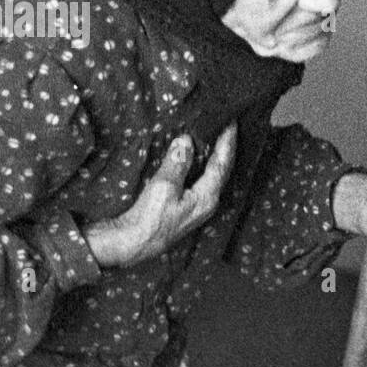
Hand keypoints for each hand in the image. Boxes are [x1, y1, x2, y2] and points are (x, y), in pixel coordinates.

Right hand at [84, 125, 236, 267]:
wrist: (134, 244)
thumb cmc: (150, 219)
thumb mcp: (164, 187)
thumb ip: (177, 163)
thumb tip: (186, 141)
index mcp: (207, 197)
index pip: (223, 163)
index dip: (228, 142)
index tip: (232, 122)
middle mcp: (208, 202)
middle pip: (222, 169)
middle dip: (226, 148)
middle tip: (227, 126)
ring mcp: (197, 206)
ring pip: (212, 175)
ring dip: (214, 156)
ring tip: (215, 137)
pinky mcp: (186, 207)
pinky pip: (200, 180)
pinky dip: (201, 166)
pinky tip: (196, 158)